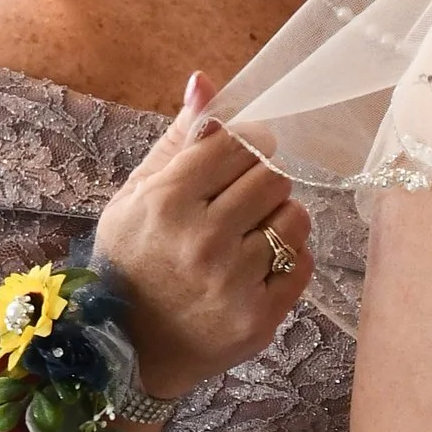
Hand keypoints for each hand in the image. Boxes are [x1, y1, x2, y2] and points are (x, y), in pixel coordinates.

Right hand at [91, 73, 314, 401]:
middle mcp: (201, 240)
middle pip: (274, 176)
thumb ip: (179, 140)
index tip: (241, 158)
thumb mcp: (137, 196)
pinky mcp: (259, 318)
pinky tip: (257, 268)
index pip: (240, 143)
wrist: (128, 351)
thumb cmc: (132, 263)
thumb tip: (206, 81)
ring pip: (296, 217)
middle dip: (262, 183)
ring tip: (249, 237)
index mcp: (166, 202)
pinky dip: (287, 259)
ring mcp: (233, 282)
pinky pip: (303, 262)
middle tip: (240, 204)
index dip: (247, 146)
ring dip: (279, 220)